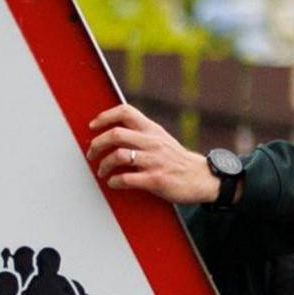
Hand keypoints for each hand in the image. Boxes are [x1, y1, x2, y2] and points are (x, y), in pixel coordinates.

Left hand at [88, 104, 217, 203]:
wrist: (202, 178)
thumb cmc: (177, 160)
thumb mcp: (162, 139)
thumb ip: (141, 134)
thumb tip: (114, 132)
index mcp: (152, 130)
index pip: (125, 112)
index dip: (104, 116)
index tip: (93, 126)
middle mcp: (152, 142)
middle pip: (115, 134)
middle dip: (97, 144)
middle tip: (92, 153)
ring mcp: (154, 161)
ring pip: (118, 156)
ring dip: (104, 165)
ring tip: (102, 171)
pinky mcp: (155, 180)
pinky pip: (126, 179)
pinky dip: (115, 181)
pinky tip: (114, 183)